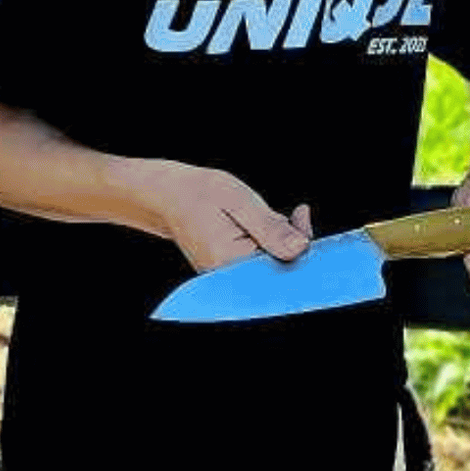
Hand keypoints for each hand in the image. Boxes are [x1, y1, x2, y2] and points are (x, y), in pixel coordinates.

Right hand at [138, 161, 311, 275]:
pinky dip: (268, 242)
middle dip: (292, 240)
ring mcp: (228, 276)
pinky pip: (260, 261)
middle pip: (280, 267)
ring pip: (272, 263)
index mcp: (231, 263)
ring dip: (279, 240)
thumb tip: (301, 248)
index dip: (301, 245)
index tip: (302, 217)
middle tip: (293, 212)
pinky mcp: (230, 270)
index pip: (283, 267)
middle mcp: (229, 277)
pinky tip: (259, 225)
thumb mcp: (240, 202)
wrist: (167, 195)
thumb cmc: (199, 193)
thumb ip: (272, 228)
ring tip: (264, 216)